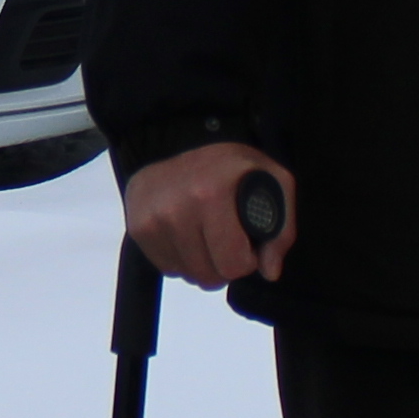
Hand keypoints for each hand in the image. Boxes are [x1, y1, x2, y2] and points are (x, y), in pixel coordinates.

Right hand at [121, 139, 295, 287]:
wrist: (177, 140)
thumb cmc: (230, 165)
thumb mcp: (273, 182)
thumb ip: (281, 229)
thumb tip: (269, 271)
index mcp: (211, 195)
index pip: (232, 265)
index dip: (247, 259)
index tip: (246, 241)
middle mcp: (176, 209)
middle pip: (208, 277)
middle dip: (224, 265)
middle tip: (227, 238)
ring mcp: (151, 220)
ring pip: (187, 275)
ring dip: (202, 263)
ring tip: (206, 234)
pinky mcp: (137, 228)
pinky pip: (167, 268)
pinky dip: (181, 258)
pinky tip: (187, 233)